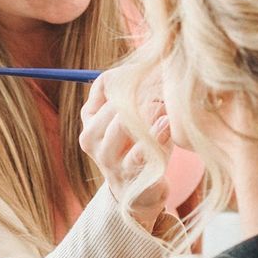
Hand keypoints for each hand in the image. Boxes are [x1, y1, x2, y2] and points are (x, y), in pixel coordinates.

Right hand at [79, 74, 172, 232]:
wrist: (138, 193)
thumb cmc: (136, 148)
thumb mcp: (129, 120)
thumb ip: (134, 95)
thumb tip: (156, 63)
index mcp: (90, 120)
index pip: (104, 85)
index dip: (132, 75)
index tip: (155, 76)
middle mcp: (91, 138)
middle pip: (114, 103)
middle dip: (144, 93)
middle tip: (167, 89)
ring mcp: (106, 158)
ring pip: (122, 124)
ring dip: (149, 113)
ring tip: (167, 107)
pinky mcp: (127, 174)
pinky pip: (140, 150)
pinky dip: (156, 134)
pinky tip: (167, 125)